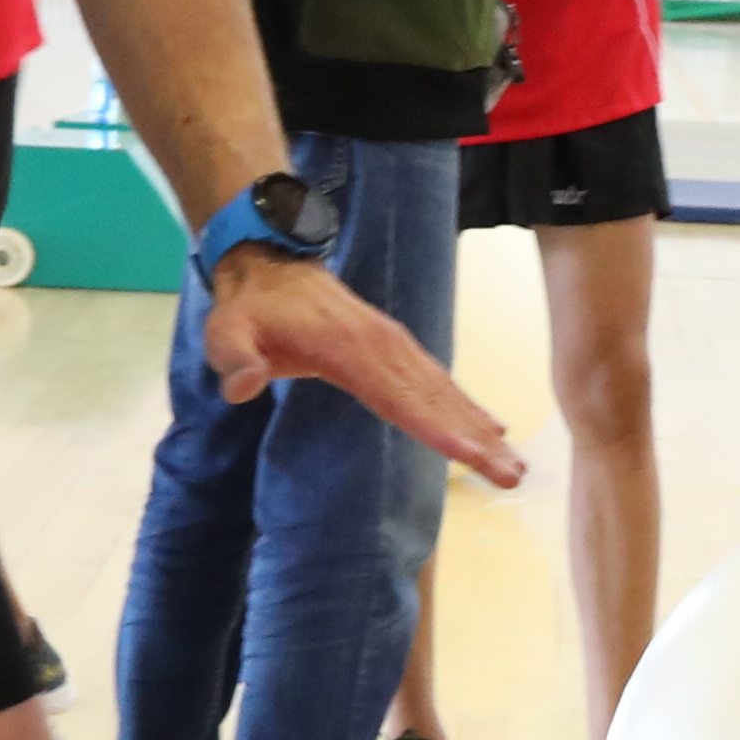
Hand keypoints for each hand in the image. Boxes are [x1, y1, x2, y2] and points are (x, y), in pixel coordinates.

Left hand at [204, 246, 528, 485]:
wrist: (268, 263)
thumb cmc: (248, 308)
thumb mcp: (225, 332)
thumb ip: (233, 359)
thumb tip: (243, 387)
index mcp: (346, 348)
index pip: (396, 396)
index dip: (434, 427)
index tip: (470, 453)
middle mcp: (382, 346)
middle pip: (434, 400)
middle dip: (475, 439)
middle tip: (512, 476)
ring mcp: (393, 345)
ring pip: (444, 391)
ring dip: (480, 427)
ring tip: (514, 465)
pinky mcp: (396, 348)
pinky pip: (437, 380)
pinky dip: (467, 406)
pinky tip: (493, 429)